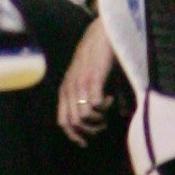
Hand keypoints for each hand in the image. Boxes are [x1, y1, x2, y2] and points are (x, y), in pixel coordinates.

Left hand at [57, 15, 119, 141]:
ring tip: (107, 112)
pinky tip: (111, 98)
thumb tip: (104, 114)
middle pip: (73, 123)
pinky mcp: (93, 78)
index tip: (85, 142)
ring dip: (98, 120)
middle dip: (89, 130)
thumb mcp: (88, 76)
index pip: (63, 121)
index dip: (73, 135)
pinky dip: (105, 107)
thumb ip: (89, 93)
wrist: (103, 31)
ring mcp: (80, 83)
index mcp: (65, 88)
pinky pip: (95, 105)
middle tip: (102, 125)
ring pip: (83, 118)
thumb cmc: (98, 54)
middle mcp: (69, 88)